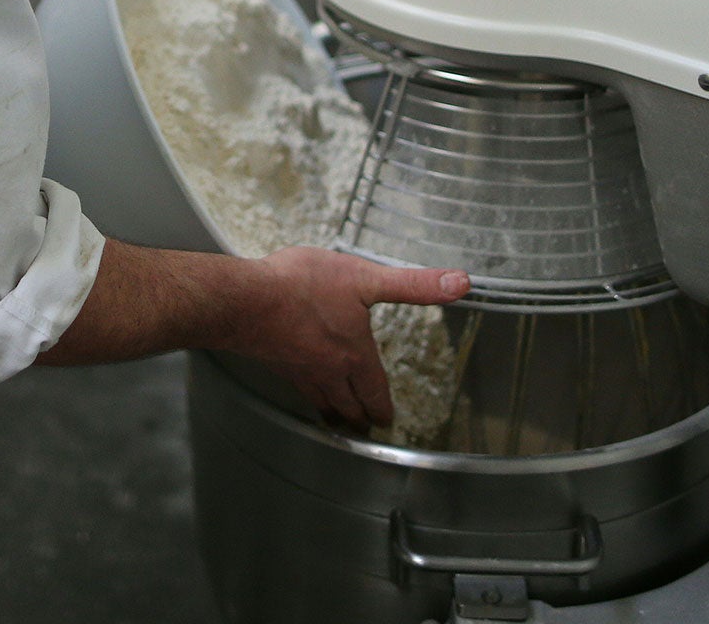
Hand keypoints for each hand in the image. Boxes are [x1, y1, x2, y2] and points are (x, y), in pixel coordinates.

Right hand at [224, 248, 468, 430]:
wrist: (246, 300)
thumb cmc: (303, 287)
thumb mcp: (365, 278)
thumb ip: (413, 284)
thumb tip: (461, 284)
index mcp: (355, 356)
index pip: (375, 391)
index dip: (382, 407)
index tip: (385, 420)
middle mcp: (328, 371)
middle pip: (348, 406)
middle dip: (359, 419)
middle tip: (365, 429)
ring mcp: (298, 370)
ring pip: (322, 402)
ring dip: (334, 414)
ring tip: (338, 421)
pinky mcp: (274, 362)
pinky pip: (296, 387)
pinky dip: (306, 395)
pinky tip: (300, 384)